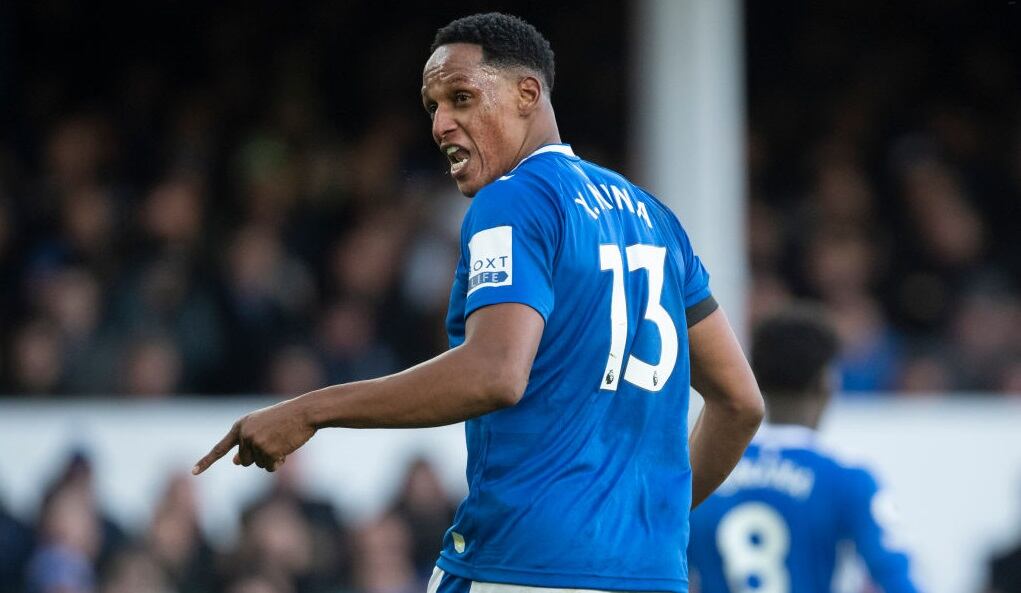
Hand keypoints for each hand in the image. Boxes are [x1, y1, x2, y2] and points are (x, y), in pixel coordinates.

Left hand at [192, 400, 316, 474]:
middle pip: (245, 461)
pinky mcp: (267, 450)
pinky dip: (279, 462)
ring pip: (258, 465)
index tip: (194, 472)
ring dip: (271, 459)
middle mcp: (244, 434)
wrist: (304, 412)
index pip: (220, 448)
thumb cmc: (286, 418)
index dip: (206, 461)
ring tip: (282, 441)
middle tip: (274, 442)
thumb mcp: (263, 427)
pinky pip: (270, 467)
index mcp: (241, 425)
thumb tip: (236, 462)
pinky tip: (287, 448)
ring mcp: (255, 443)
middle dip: (259, 458)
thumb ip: (247, 442)